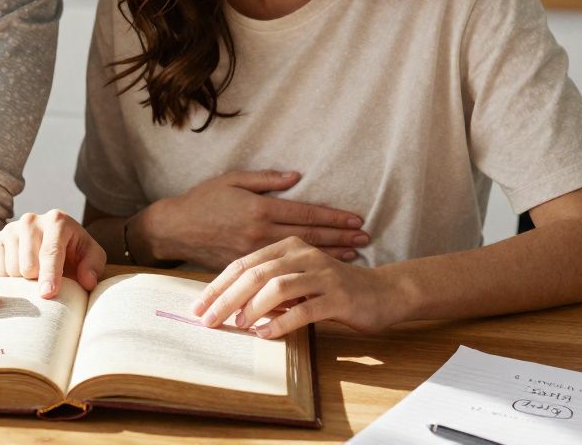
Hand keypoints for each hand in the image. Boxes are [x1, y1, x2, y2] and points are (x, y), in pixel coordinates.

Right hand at [0, 210, 105, 298]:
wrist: (54, 243)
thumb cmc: (74, 252)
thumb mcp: (92, 257)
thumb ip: (93, 267)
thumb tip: (87, 281)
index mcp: (57, 220)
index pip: (50, 251)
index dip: (50, 275)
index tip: (48, 294)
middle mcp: (31, 220)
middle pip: (28, 265)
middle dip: (38, 281)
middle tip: (48, 280)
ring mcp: (11, 228)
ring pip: (12, 270)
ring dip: (25, 281)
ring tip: (37, 274)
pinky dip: (11, 279)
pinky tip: (23, 272)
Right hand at [141, 170, 367, 269]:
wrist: (175, 229)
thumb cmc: (202, 199)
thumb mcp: (232, 180)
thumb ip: (266, 180)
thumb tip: (297, 177)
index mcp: (259, 209)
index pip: (306, 214)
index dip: (334, 218)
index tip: (357, 220)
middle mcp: (260, 233)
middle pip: (309, 237)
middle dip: (340, 238)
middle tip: (365, 239)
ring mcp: (254, 253)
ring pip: (299, 255)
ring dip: (329, 254)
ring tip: (353, 254)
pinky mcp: (246, 266)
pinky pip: (281, 269)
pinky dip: (303, 269)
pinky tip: (319, 270)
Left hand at [192, 237, 405, 338]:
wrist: (384, 292)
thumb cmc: (332, 289)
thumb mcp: (297, 282)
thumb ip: (269, 288)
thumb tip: (231, 307)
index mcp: (288, 247)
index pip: (243, 264)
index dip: (218, 285)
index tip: (198, 306)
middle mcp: (303, 255)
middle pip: (255, 274)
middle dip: (226, 297)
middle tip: (208, 319)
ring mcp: (322, 274)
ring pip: (277, 287)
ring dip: (252, 308)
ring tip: (237, 325)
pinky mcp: (338, 296)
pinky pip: (304, 309)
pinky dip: (281, 323)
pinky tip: (266, 334)